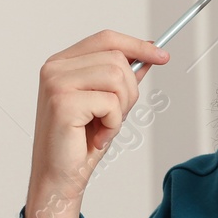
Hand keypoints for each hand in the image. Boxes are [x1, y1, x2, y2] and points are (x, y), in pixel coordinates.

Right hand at [24, 30, 167, 217]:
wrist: (59, 178)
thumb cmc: (79, 144)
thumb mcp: (108, 104)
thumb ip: (122, 78)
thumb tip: (148, 55)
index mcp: (62, 63)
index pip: (106, 39)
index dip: (137, 45)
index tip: (162, 56)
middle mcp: (55, 68)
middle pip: (116, 59)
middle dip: (129, 91)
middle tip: (114, 117)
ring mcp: (56, 83)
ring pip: (116, 77)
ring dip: (120, 109)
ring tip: (103, 127)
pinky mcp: (62, 102)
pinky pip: (110, 103)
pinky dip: (112, 124)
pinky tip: (96, 137)